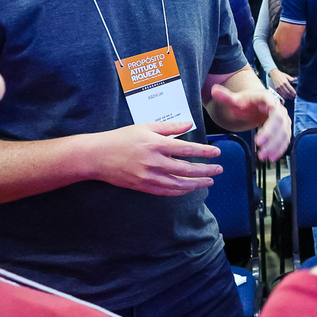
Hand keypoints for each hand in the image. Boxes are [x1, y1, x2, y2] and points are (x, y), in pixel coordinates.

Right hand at [85, 122, 221, 195]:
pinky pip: (166, 192)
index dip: (205, 152)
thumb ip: (169, 127)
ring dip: (196, 184)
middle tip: (219, 170)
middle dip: (206, 170)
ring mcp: (149, 177)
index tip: (217, 153)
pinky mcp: (143, 187)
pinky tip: (189, 188)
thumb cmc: (121, 138)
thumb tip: (189, 124)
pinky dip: (180, 191)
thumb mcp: (145, 126)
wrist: (97, 156)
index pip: (187, 149)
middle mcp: (154, 162)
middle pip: (187, 169)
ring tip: (208, 182)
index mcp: (156, 144)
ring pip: (179, 184)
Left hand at [208, 85, 290, 160]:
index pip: (272, 107)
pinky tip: (271, 158)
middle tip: (259, 148)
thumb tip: (214, 90)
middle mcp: (279, 108)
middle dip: (270, 137)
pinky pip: (285, 140)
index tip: (259, 137)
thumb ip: (225, 97)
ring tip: (263, 157)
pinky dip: (279, 149)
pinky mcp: (284, 129)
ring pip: (284, 133)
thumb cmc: (246, 103)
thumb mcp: (235, 99)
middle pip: (279, 123)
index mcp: (267, 98)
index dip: (268, 121)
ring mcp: (283, 120)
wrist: (256, 105)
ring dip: (275, 146)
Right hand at [268, 69, 296, 99]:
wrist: (274, 74)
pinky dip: (284, 96)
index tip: (295, 94)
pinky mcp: (277, 88)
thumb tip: (296, 79)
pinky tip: (286, 97)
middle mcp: (282, 85)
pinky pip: (281, 94)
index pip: (290, 89)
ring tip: (291, 98)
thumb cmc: (281, 75)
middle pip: (288, 92)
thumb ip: (291, 78)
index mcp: (285, 82)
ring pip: (284, 94)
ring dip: (288, 96)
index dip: (293, 92)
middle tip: (294, 97)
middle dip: (291, 95)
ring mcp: (279, 87)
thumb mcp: (287, 76)